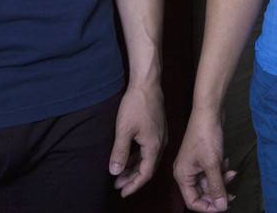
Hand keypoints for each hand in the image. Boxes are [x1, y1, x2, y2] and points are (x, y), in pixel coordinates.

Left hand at [110, 82, 166, 196]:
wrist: (147, 84)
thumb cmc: (136, 105)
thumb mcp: (124, 130)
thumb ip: (120, 152)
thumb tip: (115, 172)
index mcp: (154, 146)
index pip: (145, 173)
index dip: (134, 185)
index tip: (122, 193)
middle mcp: (161, 143)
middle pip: (148, 168)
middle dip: (133, 178)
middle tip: (118, 186)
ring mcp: (160, 136)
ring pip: (148, 159)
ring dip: (134, 168)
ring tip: (120, 174)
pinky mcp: (157, 129)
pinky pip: (148, 150)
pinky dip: (138, 157)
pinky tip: (128, 158)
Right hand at [175, 109, 236, 212]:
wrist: (209, 112)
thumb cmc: (206, 136)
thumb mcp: (213, 164)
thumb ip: (217, 187)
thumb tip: (222, 207)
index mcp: (182, 177)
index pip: (192, 202)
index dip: (207, 207)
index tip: (223, 206)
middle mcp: (186, 173)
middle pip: (202, 193)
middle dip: (217, 193)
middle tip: (232, 194)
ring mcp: (195, 165)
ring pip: (209, 182)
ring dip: (221, 180)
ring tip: (232, 173)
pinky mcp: (203, 157)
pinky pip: (212, 171)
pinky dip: (221, 170)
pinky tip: (227, 163)